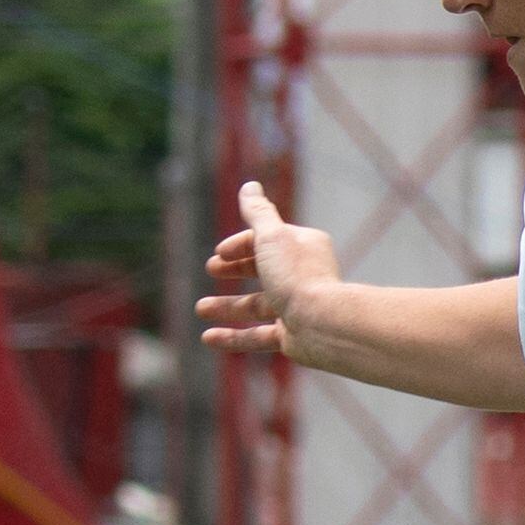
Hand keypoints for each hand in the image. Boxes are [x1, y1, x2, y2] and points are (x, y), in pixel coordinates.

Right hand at [194, 181, 341, 355]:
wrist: (323, 324)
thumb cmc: (296, 277)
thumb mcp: (271, 237)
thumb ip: (257, 212)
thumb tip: (249, 186)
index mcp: (303, 247)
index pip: (267, 240)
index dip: (241, 244)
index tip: (219, 254)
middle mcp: (303, 276)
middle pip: (263, 270)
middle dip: (234, 269)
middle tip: (211, 269)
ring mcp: (298, 307)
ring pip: (257, 306)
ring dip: (226, 307)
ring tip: (200, 309)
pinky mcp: (292, 337)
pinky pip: (258, 337)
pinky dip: (233, 337)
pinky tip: (208, 338)